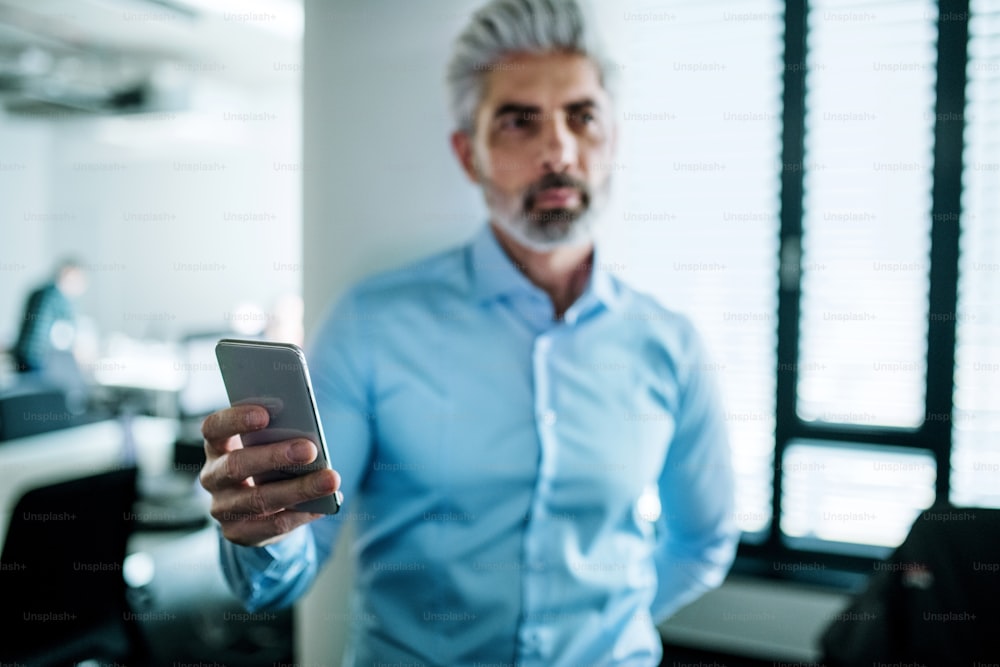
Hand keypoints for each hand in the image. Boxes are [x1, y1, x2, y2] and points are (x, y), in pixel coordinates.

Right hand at [199, 404, 340, 546]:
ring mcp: (221, 507)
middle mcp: (212, 476)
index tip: (265, 415)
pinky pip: (272, 524)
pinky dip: (302, 513)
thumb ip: (280, 436)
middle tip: (310, 449)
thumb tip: (311, 440)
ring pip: (258, 499)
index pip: (214, 428)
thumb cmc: (267, 463)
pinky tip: (325, 504)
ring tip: (330, 479)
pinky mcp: (237, 532)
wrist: (258, 509)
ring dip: (298, 489)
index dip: (236, 420)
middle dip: (275, 456)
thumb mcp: (268, 445)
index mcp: (217, 445)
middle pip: (236, 465)